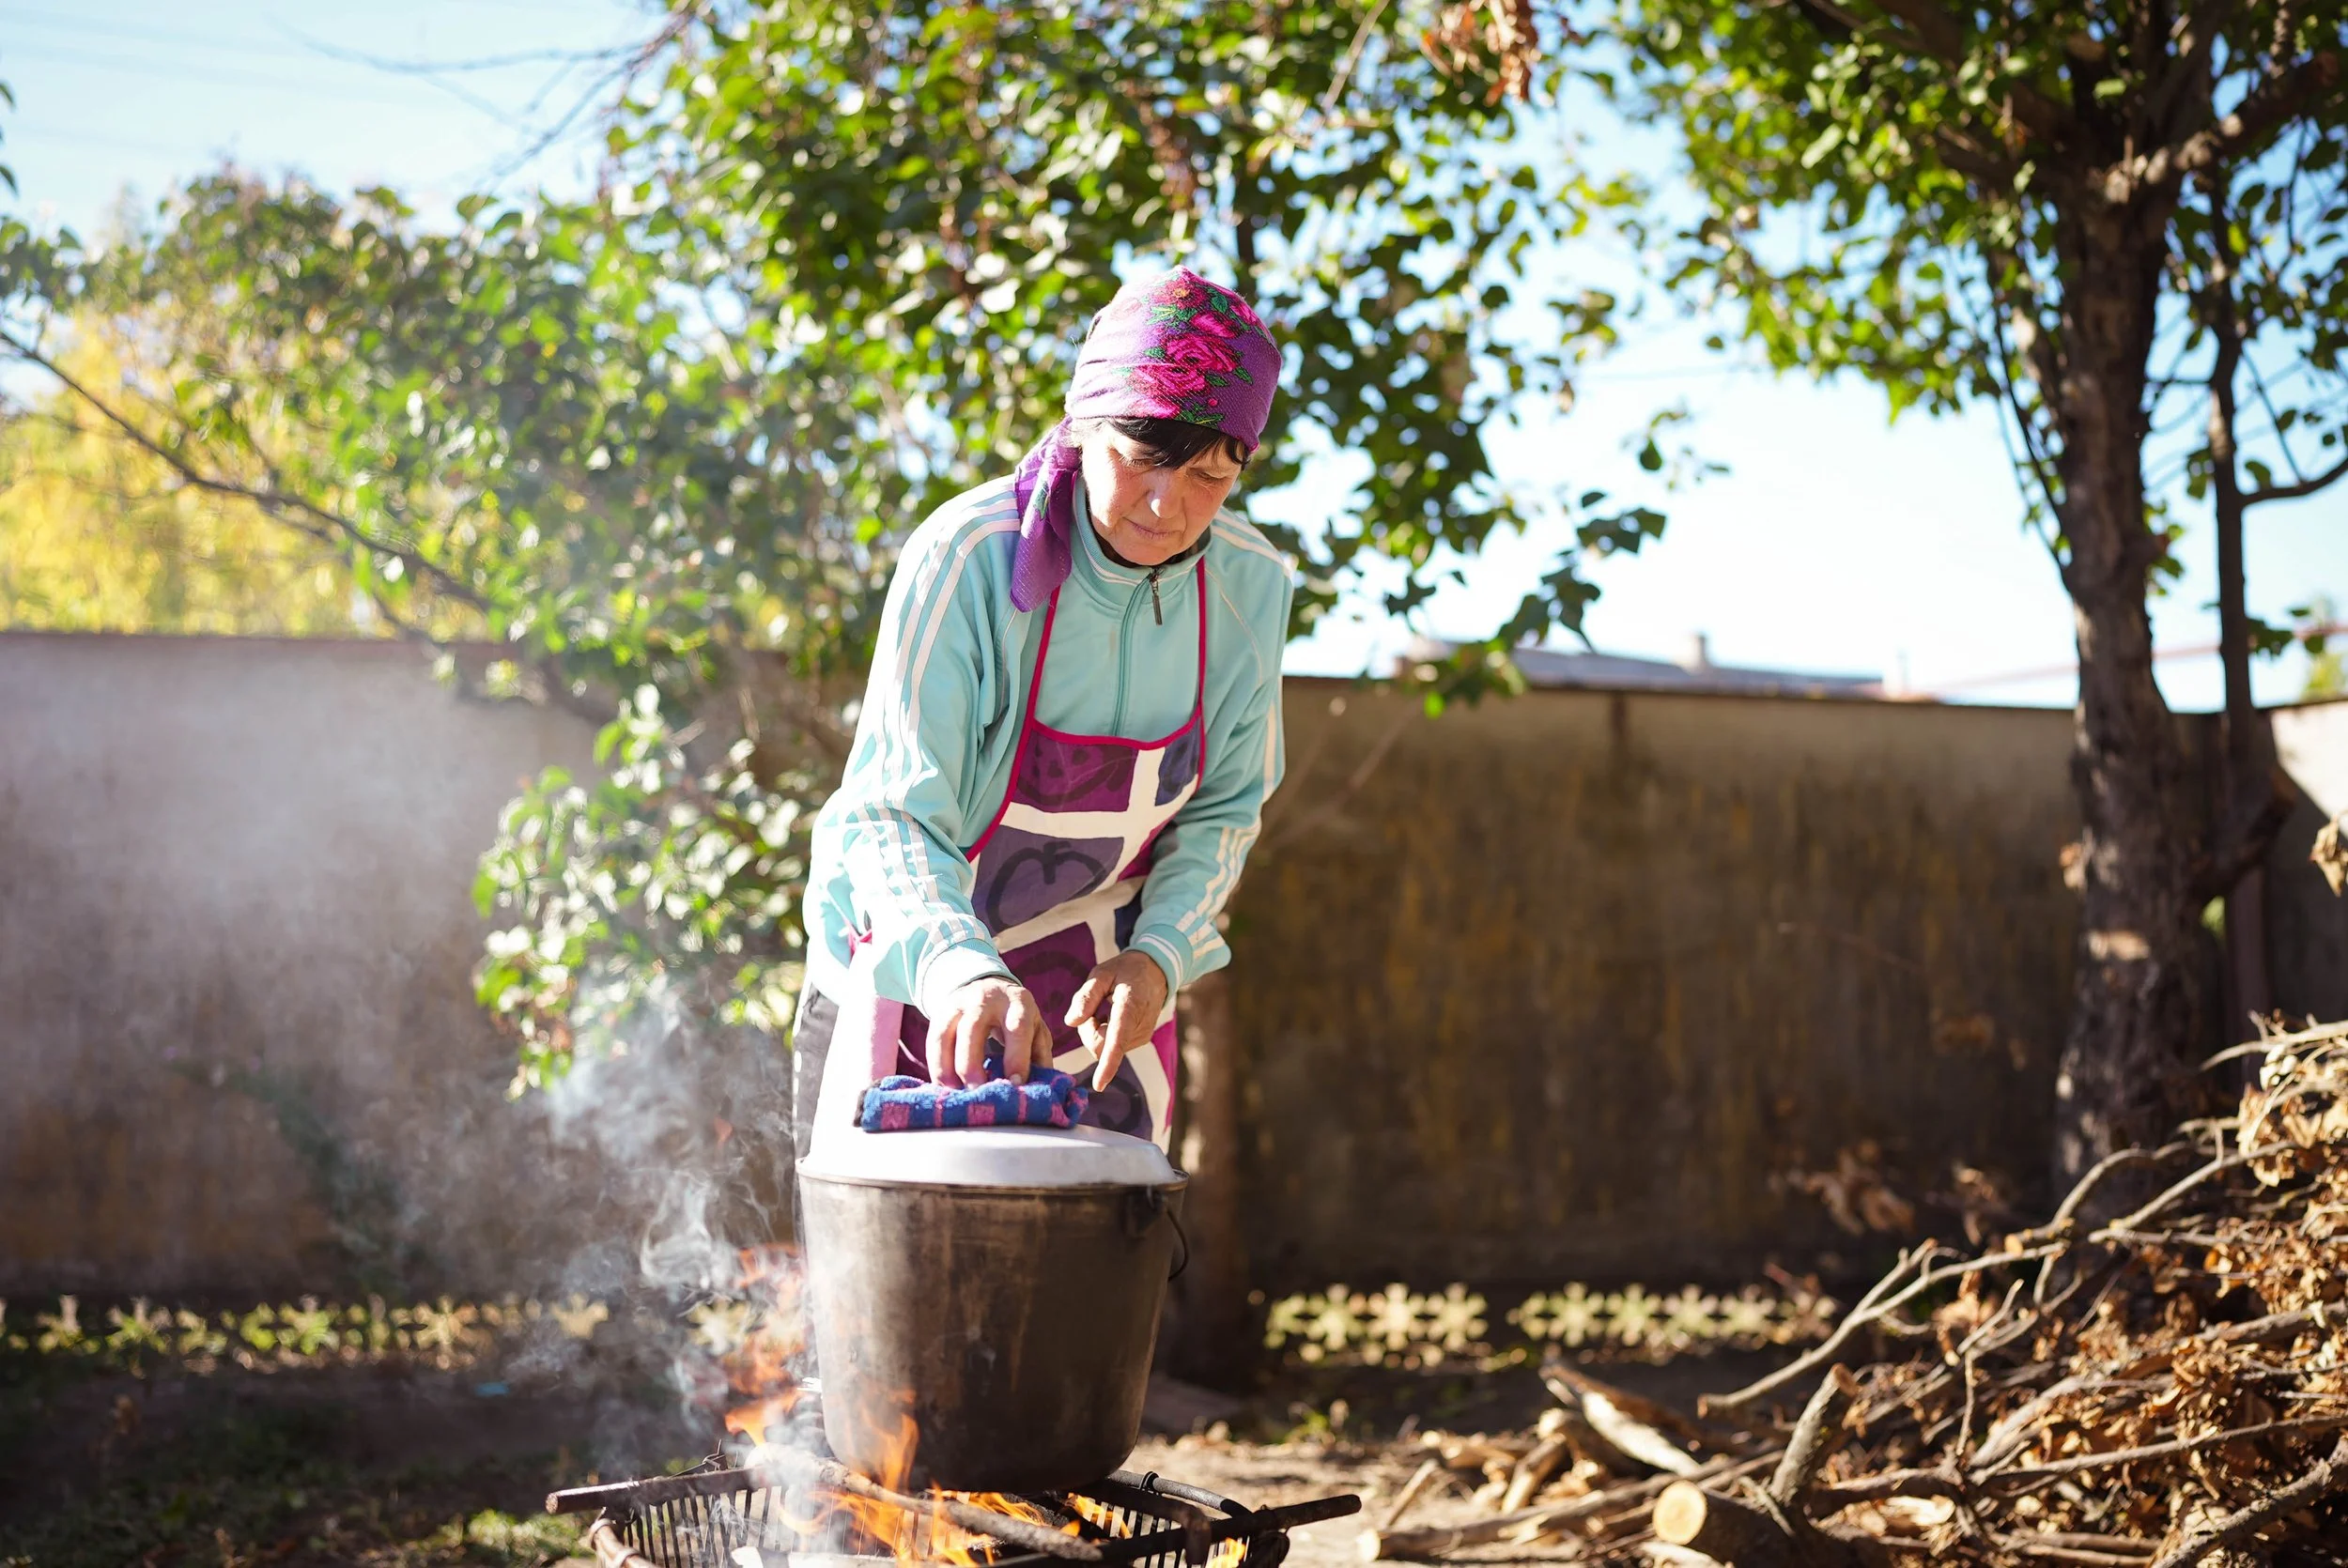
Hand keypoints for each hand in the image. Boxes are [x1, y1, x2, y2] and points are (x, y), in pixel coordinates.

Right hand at [928, 976, 1047, 1087]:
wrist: (988, 986)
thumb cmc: (1016, 1016)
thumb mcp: (1035, 1028)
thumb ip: (1039, 1054)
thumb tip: (1042, 1086)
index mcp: (1018, 1002)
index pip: (1017, 1028)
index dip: (1016, 1058)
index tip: (1015, 1084)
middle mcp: (986, 999)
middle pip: (973, 1029)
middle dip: (972, 1064)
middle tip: (977, 1092)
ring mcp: (959, 1004)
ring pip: (946, 1035)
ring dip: (948, 1068)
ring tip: (955, 1093)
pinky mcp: (941, 1012)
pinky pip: (933, 1040)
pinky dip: (936, 1065)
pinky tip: (943, 1085)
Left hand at [1065, 950, 1169, 1092]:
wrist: (1155, 972)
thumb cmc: (1125, 971)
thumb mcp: (1102, 973)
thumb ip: (1086, 997)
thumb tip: (1071, 1022)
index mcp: (1130, 1008)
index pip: (1117, 1041)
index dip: (1108, 1064)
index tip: (1099, 1084)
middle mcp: (1138, 1027)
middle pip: (1101, 1046)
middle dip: (1088, 1031)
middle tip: (1092, 1008)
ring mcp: (1141, 1036)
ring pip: (1105, 1048)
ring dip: (1097, 1031)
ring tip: (1106, 1007)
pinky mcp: (1139, 1040)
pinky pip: (1112, 1046)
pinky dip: (1105, 1032)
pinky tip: (1113, 1014)